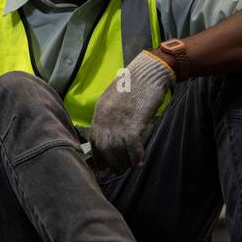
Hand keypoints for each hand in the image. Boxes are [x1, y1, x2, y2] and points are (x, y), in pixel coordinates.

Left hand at [89, 51, 174, 171]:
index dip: (99, 157)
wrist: (147, 73)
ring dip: (124, 163)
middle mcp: (106, 120)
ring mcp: (119, 122)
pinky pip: (133, 148)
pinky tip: (140, 162)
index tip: (103, 166)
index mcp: (99, 113)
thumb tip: (109, 132)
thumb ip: (108, 115)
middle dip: (112, 164)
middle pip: (104, 150)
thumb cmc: (133, 85)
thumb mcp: (112, 99)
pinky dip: (136, 158)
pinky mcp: (134, 124)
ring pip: (117, 152)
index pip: (94, 141)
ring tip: (130, 166)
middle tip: (120, 169)